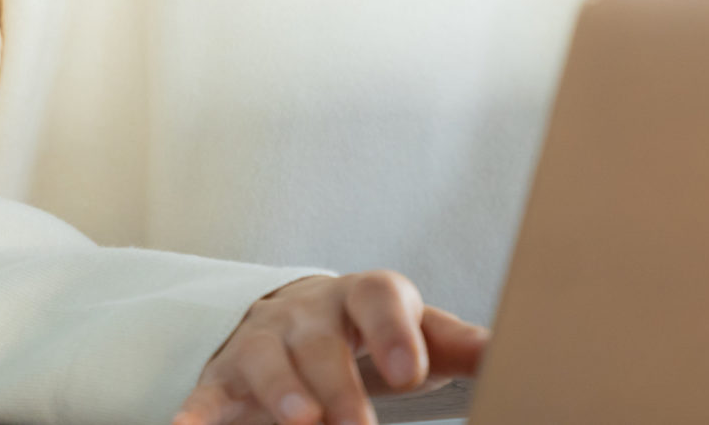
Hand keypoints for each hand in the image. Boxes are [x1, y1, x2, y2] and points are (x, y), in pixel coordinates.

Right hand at [172, 270, 488, 424]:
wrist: (293, 316)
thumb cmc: (365, 331)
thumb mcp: (413, 329)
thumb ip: (458, 344)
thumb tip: (513, 354)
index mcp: (362, 296)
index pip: (379, 296)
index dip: (395, 330)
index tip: (412, 369)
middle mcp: (308, 312)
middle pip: (321, 340)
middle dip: (338, 385)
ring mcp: (261, 341)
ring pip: (266, 358)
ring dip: (280, 392)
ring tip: (301, 423)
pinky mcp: (222, 376)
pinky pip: (206, 393)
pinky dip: (194, 415)